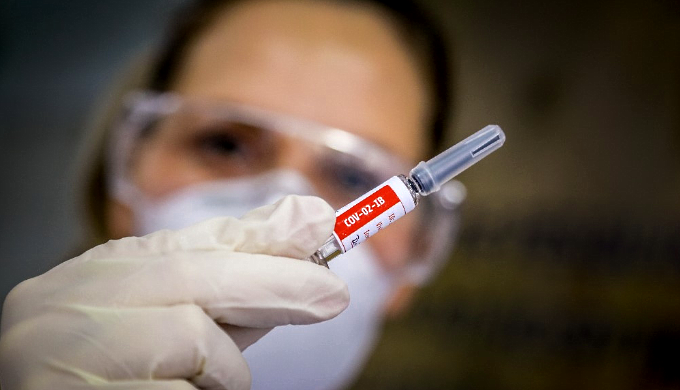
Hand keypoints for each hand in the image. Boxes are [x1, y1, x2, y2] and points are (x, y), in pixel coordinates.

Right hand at [0, 195, 348, 389]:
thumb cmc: (111, 367)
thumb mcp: (164, 316)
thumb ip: (226, 285)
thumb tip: (304, 241)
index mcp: (96, 272)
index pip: (191, 240)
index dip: (262, 233)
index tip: (320, 220)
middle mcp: (69, 300)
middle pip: (193, 276)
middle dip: (274, 283)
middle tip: (333, 294)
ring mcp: (62, 350)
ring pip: (190, 334)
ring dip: (226, 364)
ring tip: (215, 382)